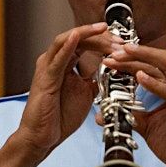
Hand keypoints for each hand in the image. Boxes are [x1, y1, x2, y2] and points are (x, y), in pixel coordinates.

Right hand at [15, 23, 116, 158]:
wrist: (43, 137)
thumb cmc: (59, 117)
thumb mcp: (85, 94)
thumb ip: (94, 80)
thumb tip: (108, 72)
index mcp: (64, 64)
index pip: (85, 43)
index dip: (104, 40)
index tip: (122, 44)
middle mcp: (54, 61)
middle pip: (78, 38)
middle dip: (100, 36)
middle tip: (118, 39)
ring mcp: (48, 67)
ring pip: (67, 40)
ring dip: (87, 34)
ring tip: (103, 29)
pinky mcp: (45, 78)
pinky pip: (57, 58)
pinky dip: (68, 45)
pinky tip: (78, 36)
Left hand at [101, 43, 165, 166]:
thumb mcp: (148, 127)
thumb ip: (131, 116)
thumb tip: (105, 114)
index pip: (153, 65)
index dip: (132, 58)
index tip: (111, 57)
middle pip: (160, 59)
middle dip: (136, 53)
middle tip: (114, 51)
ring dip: (144, 59)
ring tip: (125, 54)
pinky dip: (155, 83)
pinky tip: (140, 77)